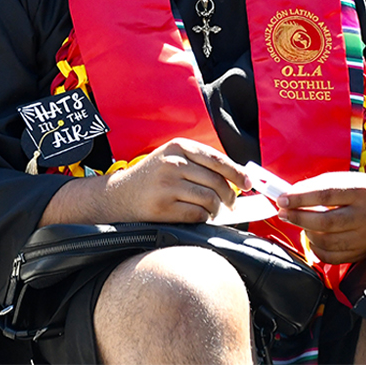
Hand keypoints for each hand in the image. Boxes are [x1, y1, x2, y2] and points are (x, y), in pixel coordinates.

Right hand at [98, 139, 250, 223]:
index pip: (217, 159)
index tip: (247, 183)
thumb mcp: (172, 157)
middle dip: (229, 196)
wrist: (118, 195)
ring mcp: (167, 185)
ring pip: (209, 199)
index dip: (236, 172)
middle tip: (231, 203)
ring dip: (217, 209)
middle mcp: (173, 164)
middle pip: (216, 181)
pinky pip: (197, 214)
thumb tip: (236, 177)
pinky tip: (200, 216)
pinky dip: (204, 218)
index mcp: (178, 147)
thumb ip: (200, 162)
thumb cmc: (152, 177)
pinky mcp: (163, 207)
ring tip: (214, 211)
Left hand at [275, 172, 365, 264]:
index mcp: (361, 191)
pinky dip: (317, 248)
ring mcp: (365, 237)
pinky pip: (332, 257)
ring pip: (327, 242)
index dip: (301, 198)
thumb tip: (289, 196)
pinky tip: (313, 237)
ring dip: (307, 233)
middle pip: (326, 222)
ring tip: (301, 223)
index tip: (282, 199)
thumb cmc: (360, 191)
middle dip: (299, 218)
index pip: (326, 194)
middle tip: (284, 213)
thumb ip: (316, 187)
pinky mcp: (362, 253)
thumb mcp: (343, 180)